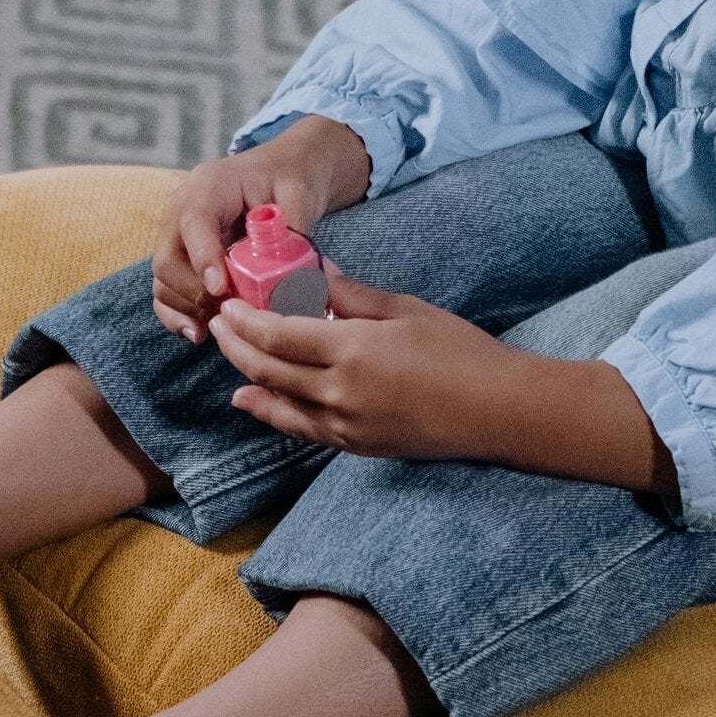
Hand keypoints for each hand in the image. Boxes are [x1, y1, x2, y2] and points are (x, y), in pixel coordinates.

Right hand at [152, 114, 370, 342]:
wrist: (278, 174)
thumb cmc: (286, 178)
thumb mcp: (298, 191)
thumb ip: (291, 228)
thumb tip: (290, 276)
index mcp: (208, 185)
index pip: (193, 222)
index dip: (203, 258)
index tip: (220, 289)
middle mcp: (180, 211)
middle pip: (167, 260)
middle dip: (196, 293)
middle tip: (232, 311)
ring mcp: (175, 238)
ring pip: (163, 282)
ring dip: (188, 309)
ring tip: (224, 324)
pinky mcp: (179, 262)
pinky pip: (165, 294)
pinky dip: (178, 317)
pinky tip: (200, 334)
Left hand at [212, 269, 676, 486]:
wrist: (496, 410)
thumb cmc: (459, 352)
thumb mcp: (404, 310)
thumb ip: (352, 295)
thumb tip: (315, 271)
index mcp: (352, 351)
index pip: (278, 335)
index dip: (245, 320)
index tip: (228, 302)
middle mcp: (340, 393)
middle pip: (267, 369)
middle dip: (236, 344)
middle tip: (218, 322)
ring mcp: (346, 425)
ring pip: (277, 401)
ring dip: (246, 377)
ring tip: (227, 354)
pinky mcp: (356, 445)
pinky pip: (300, 428)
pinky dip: (270, 411)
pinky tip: (251, 399)